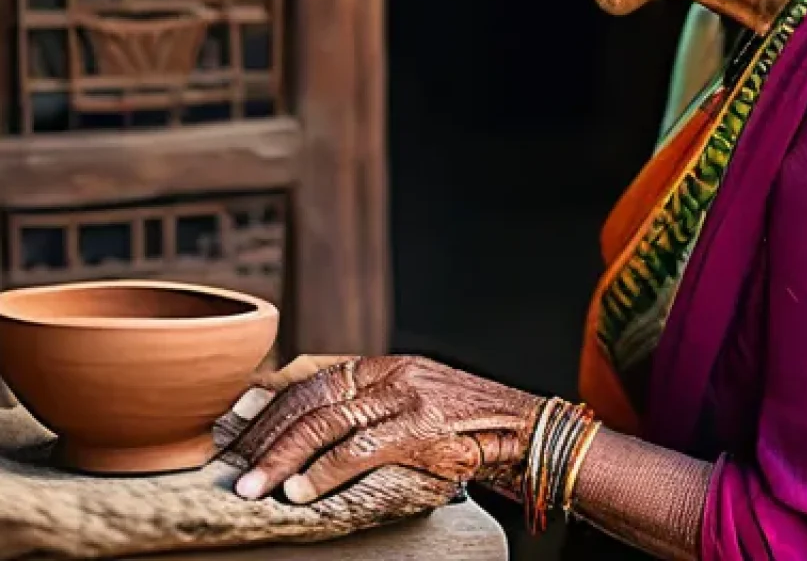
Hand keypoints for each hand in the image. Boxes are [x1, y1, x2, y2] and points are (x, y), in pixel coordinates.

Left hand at [223, 355, 541, 504]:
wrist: (522, 428)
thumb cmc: (464, 423)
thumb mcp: (412, 401)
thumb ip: (369, 406)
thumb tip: (314, 427)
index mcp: (383, 366)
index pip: (311, 378)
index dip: (271, 403)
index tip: (237, 426)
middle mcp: (390, 374)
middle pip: (311, 397)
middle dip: (266, 433)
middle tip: (233, 466)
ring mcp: (405, 398)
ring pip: (327, 421)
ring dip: (284, 456)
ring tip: (254, 486)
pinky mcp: (421, 428)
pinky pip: (361, 448)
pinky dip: (327, 471)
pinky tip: (302, 492)